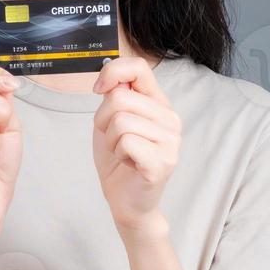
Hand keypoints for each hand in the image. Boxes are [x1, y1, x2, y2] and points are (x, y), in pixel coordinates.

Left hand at [91, 56, 180, 231]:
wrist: (126, 202)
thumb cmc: (119, 160)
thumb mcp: (111, 121)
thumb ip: (115, 97)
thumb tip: (111, 78)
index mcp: (159, 104)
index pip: (139, 67)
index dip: (112, 72)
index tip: (99, 89)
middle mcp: (170, 118)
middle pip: (120, 98)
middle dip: (103, 120)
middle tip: (113, 139)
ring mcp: (170, 140)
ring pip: (120, 121)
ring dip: (111, 140)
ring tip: (122, 153)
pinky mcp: (162, 161)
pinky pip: (126, 142)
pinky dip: (118, 153)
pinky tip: (129, 164)